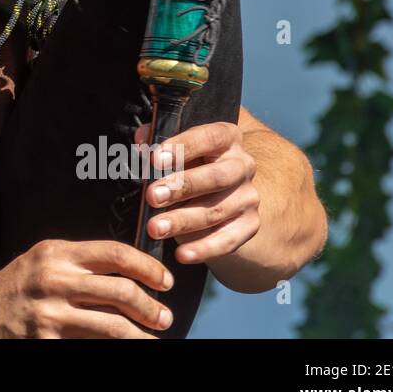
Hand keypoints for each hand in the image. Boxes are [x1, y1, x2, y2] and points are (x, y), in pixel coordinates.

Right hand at [0, 239, 174, 337]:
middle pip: (120, 291)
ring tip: (153, 338)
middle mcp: (55, 279)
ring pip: (113, 326)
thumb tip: (131, 271)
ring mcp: (51, 313)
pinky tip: (127, 347)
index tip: (164, 281)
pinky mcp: (48, 340)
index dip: (148, 268)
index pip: (115, 253)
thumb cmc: (19, 284)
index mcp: (57, 252)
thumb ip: (81, 260)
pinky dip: (115, 347)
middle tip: (164, 317)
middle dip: (151, 307)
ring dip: (141, 335)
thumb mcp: (45, 258)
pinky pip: (92, 345)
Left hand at [134, 120, 260, 265]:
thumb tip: (143, 139)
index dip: (182, 147)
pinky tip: (182, 254)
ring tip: (155, 228)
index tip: (154, 159)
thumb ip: (157, 141)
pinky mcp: (249, 225)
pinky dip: (204, 249)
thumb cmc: (189, 162)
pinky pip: (228, 240)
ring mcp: (248, 196)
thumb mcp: (175, 147)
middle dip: (182, 187)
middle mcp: (242, 165)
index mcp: (227, 137)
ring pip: (216, 210)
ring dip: (183, 221)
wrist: (222, 190)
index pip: (208, 137)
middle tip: (152, 196)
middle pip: (216, 176)